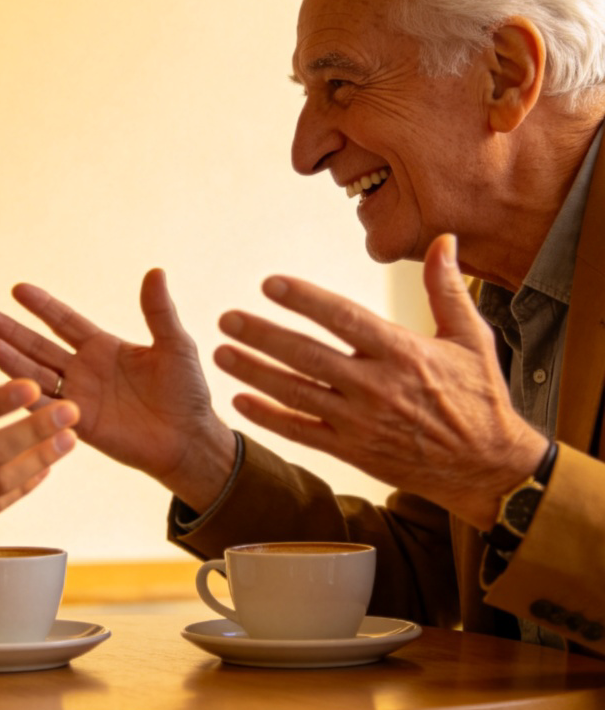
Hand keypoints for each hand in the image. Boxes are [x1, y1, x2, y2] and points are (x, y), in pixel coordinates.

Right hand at [0, 269, 236, 511]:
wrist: (190, 438)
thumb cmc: (187, 391)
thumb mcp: (175, 345)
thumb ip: (159, 312)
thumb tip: (155, 271)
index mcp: (103, 347)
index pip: (65, 321)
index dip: (42, 306)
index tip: (17, 289)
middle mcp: (85, 369)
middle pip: (41, 346)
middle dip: (14, 331)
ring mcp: (80, 397)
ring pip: (38, 375)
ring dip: (12, 362)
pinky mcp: (80, 425)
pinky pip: (49, 411)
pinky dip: (27, 399)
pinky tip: (6, 386)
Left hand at [214, 234, 548, 529]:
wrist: (489, 468)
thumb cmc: (480, 397)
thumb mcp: (472, 338)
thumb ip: (448, 288)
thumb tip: (443, 240)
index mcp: (403, 353)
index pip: (344, 319)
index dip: (305, 300)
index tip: (270, 283)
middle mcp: (377, 387)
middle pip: (309, 356)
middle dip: (264, 336)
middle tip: (227, 318)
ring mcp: (362, 422)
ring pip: (297, 394)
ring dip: (255, 373)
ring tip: (222, 352)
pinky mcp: (354, 451)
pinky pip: (303, 433)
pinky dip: (269, 418)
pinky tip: (240, 400)